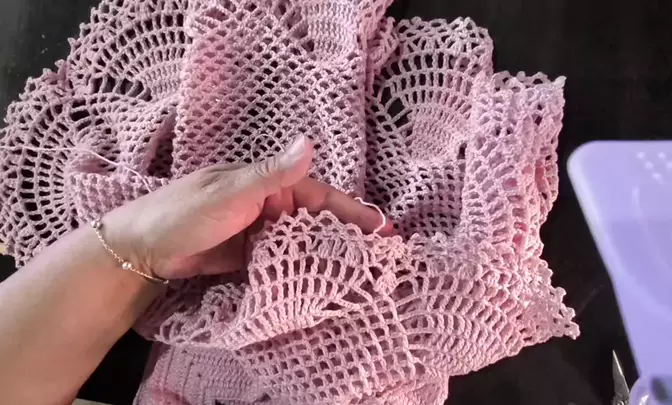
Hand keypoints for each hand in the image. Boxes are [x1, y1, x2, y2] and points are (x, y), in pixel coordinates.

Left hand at [103, 135, 390, 279]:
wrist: (140, 249)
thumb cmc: (184, 213)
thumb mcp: (231, 193)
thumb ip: (273, 174)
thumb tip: (310, 143)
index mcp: (270, 184)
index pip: (323, 198)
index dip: (355, 212)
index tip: (385, 230)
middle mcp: (270, 205)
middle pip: (318, 222)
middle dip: (349, 238)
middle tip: (382, 261)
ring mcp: (261, 231)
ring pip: (304, 243)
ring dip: (329, 257)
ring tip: (361, 277)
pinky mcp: (250, 255)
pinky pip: (284, 260)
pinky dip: (302, 270)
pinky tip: (321, 284)